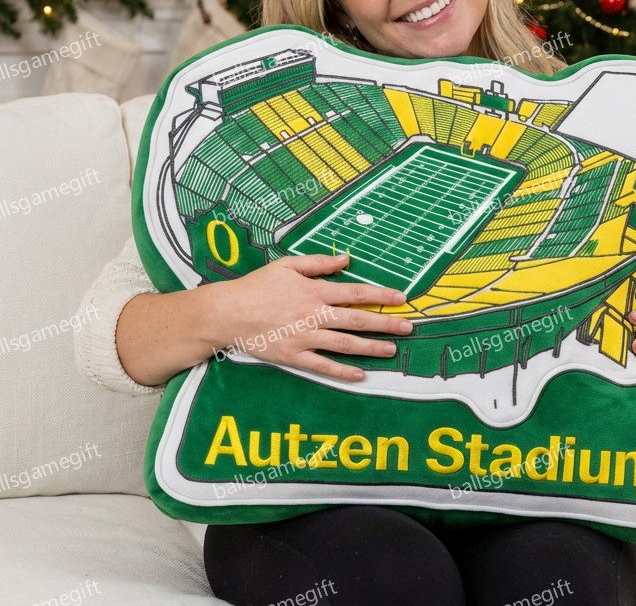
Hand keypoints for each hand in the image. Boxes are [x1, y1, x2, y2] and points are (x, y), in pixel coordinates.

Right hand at [213, 252, 411, 382]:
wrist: (227, 313)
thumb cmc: (257, 286)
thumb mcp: (287, 265)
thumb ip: (319, 263)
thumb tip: (347, 260)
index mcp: (314, 291)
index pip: (356, 294)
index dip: (381, 296)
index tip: (402, 298)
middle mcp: (314, 315)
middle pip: (357, 320)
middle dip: (385, 324)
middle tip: (408, 328)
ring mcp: (304, 338)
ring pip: (345, 344)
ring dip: (371, 348)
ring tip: (391, 351)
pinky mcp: (293, 356)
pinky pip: (323, 366)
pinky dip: (343, 371)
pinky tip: (360, 375)